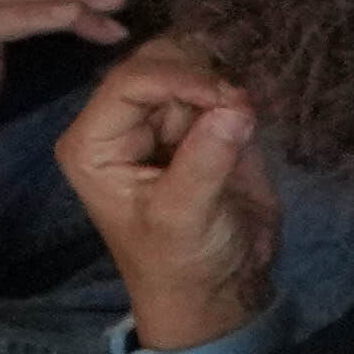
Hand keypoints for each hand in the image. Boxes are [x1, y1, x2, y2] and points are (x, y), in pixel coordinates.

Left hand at [51, 32, 281, 352]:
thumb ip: (204, 160)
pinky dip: (243, 90)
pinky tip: (258, 111)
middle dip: (204, 73)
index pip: (129, 82)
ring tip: (252, 112)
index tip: (230, 98)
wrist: (220, 290)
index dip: (180, 79)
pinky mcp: (202, 124)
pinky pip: (220, 85)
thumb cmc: (182, 264)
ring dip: (227, 79)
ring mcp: (164, 120)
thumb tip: (237, 106)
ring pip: (193, 65)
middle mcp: (122, 123)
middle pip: (158, 62)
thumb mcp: (184, 217)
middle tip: (245, 104)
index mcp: (94, 142)